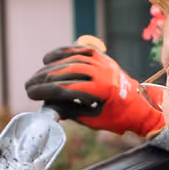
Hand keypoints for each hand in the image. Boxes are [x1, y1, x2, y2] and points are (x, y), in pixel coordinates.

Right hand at [25, 35, 165, 137]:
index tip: (30, 94)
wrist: (140, 105)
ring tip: (37, 75)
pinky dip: (63, 52)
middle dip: (43, 79)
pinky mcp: (102, 56)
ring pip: (70, 59)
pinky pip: (79, 50)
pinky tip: (48, 58)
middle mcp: (102, 71)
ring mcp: (102, 61)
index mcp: (101, 89)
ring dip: (50, 66)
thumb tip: (46, 106)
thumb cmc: (116, 117)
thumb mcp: (93, 120)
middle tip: (28, 85)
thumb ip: (70, 111)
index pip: (65, 88)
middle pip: (65, 71)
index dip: (44, 91)